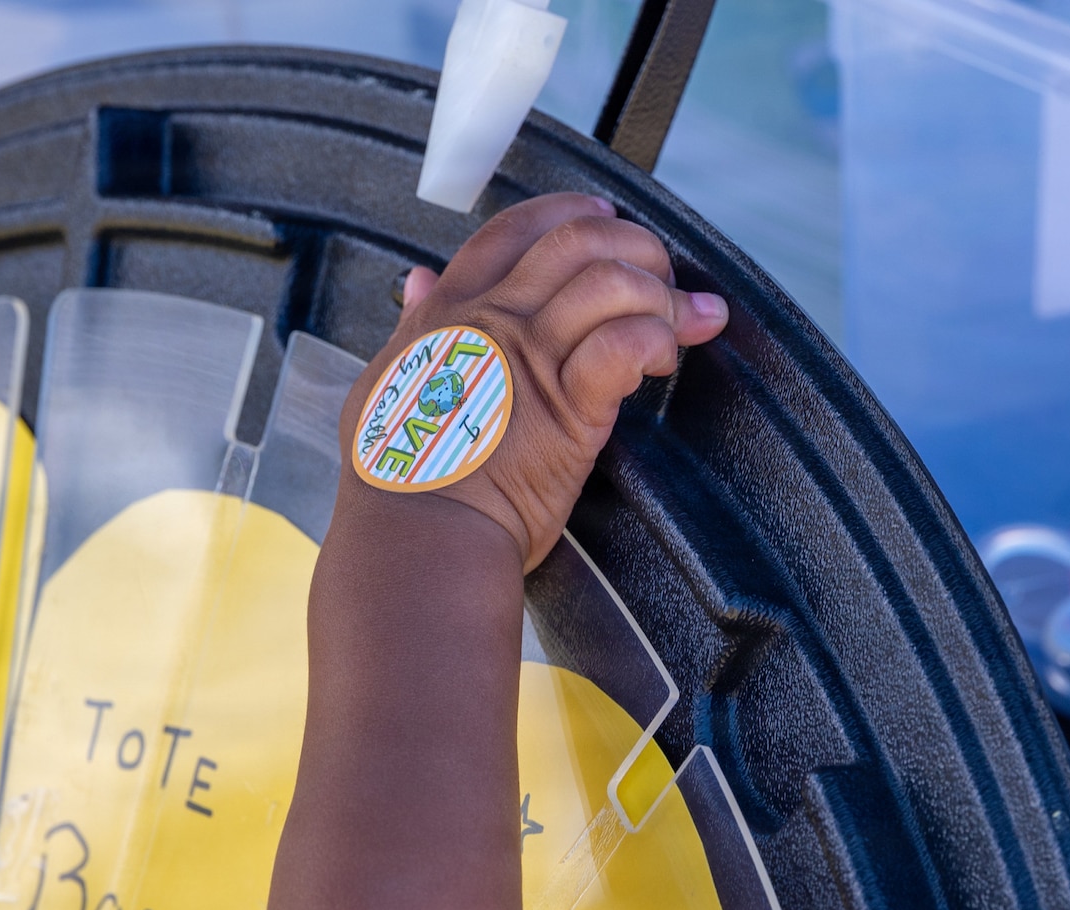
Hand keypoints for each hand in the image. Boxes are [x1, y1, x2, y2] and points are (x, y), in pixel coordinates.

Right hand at [340, 193, 727, 570]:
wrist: (417, 536)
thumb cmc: (400, 478)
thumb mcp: (387, 381)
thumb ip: (411, 327)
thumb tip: (418, 282)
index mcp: (449, 314)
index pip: (514, 231)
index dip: (567, 213)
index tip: (603, 223)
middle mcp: (492, 323)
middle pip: (577, 241)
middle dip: (634, 246)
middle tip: (658, 275)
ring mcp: (531, 361)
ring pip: (611, 281)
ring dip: (662, 292)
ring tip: (682, 319)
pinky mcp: (571, 408)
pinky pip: (627, 342)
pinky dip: (659, 337)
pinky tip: (664, 357)